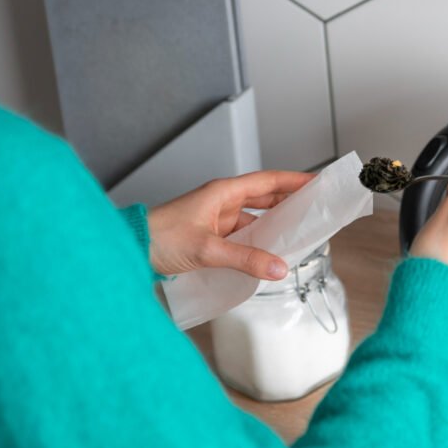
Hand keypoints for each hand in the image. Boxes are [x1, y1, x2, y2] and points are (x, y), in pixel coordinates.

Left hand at [146, 170, 315, 278]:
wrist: (130, 248)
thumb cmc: (159, 237)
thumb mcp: (206, 249)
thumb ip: (244, 259)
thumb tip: (278, 267)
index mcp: (223, 193)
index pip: (268, 181)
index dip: (295, 180)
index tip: (317, 182)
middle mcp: (222, 202)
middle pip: (265, 197)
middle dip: (291, 202)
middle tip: (315, 207)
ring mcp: (216, 219)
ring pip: (255, 218)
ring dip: (274, 225)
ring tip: (299, 233)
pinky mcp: (211, 236)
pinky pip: (242, 236)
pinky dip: (258, 242)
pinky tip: (268, 254)